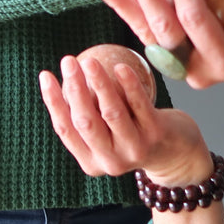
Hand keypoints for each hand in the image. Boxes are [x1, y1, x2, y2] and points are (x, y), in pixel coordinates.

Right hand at [39, 52, 210, 183]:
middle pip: (85, 121)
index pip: (65, 129)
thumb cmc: (135, 134)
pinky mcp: (155, 135)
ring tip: (90, 61)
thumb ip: (90, 115)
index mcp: (90, 161)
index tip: (46, 74)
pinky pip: (140, 105)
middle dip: (74, 89)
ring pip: (111, 112)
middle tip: (68, 62)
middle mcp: (110, 160)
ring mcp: (134, 148)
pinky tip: (121, 67)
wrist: (177, 154)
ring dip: (99, 84)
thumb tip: (66, 77)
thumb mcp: (108, 133)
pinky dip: (128, 84)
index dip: (52, 101)